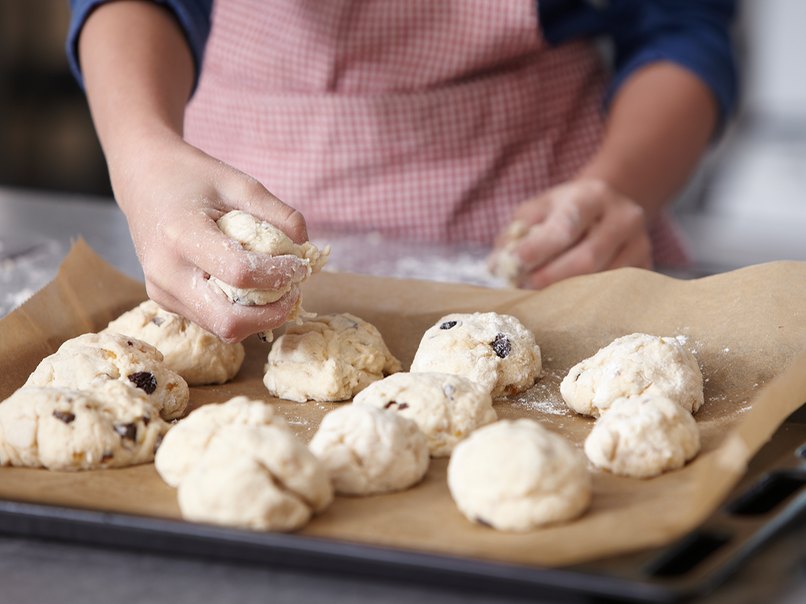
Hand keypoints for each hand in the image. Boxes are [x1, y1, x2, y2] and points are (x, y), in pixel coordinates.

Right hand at [110, 135, 310, 341]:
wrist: (144, 180)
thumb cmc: (193, 177)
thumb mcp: (239, 182)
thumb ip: (277, 213)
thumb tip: (305, 247)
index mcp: (181, 235)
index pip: (240, 274)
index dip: (279, 276)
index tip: (300, 265)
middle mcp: (166, 271)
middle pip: (229, 321)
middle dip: (273, 313)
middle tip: (293, 290)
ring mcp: (162, 292)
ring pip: (223, 329)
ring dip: (259, 317)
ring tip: (277, 289)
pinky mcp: (165, 301)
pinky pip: (211, 321)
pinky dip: (241, 314)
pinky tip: (254, 291)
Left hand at [490, 179, 651, 288]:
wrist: (609, 206)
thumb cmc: (564, 211)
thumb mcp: (539, 209)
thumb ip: (516, 233)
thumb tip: (495, 266)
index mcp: (592, 196)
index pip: (566, 225)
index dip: (540, 247)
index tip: (517, 262)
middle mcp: (623, 217)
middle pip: (587, 258)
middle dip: (552, 277)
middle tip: (526, 286)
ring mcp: (640, 244)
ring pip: (603, 279)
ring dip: (567, 292)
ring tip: (541, 294)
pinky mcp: (645, 268)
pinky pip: (615, 292)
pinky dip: (587, 300)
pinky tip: (567, 302)